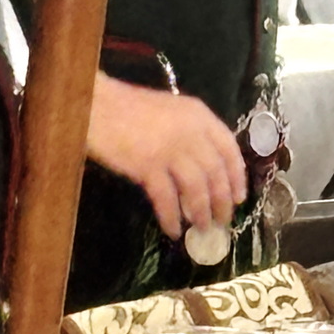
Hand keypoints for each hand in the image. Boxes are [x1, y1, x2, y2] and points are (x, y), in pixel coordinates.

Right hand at [87, 74, 247, 237]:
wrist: (94, 104)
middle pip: (215, 174)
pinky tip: (172, 229)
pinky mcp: (148, 166)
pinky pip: (167, 199)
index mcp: (198, 114)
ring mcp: (170, 149)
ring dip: (201, 213)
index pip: (228, 148)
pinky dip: (171, 217)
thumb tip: (203, 169)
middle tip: (221, 221)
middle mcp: (190, 132)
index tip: (239, 197)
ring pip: (196, 190)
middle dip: (221, 202)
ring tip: (201, 229)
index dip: (237, 177)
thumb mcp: (168, 111)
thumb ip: (188, 132)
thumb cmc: (126, 106)